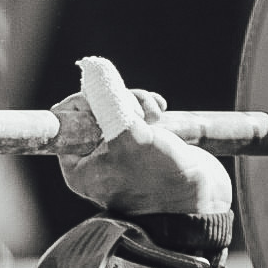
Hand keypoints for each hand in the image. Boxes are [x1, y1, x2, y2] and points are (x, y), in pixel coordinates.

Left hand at [54, 59, 232, 215]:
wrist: (202, 199)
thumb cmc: (161, 177)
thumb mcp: (129, 136)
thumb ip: (107, 102)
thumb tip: (92, 67)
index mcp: (78, 167)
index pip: (65, 120)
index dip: (85, 101)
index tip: (109, 101)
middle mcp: (93, 160)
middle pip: (92, 109)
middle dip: (117, 100)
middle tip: (138, 113)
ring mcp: (118, 152)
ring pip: (116, 107)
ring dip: (136, 102)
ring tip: (156, 114)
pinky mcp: (141, 144)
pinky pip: (135, 114)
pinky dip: (147, 107)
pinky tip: (161, 111)